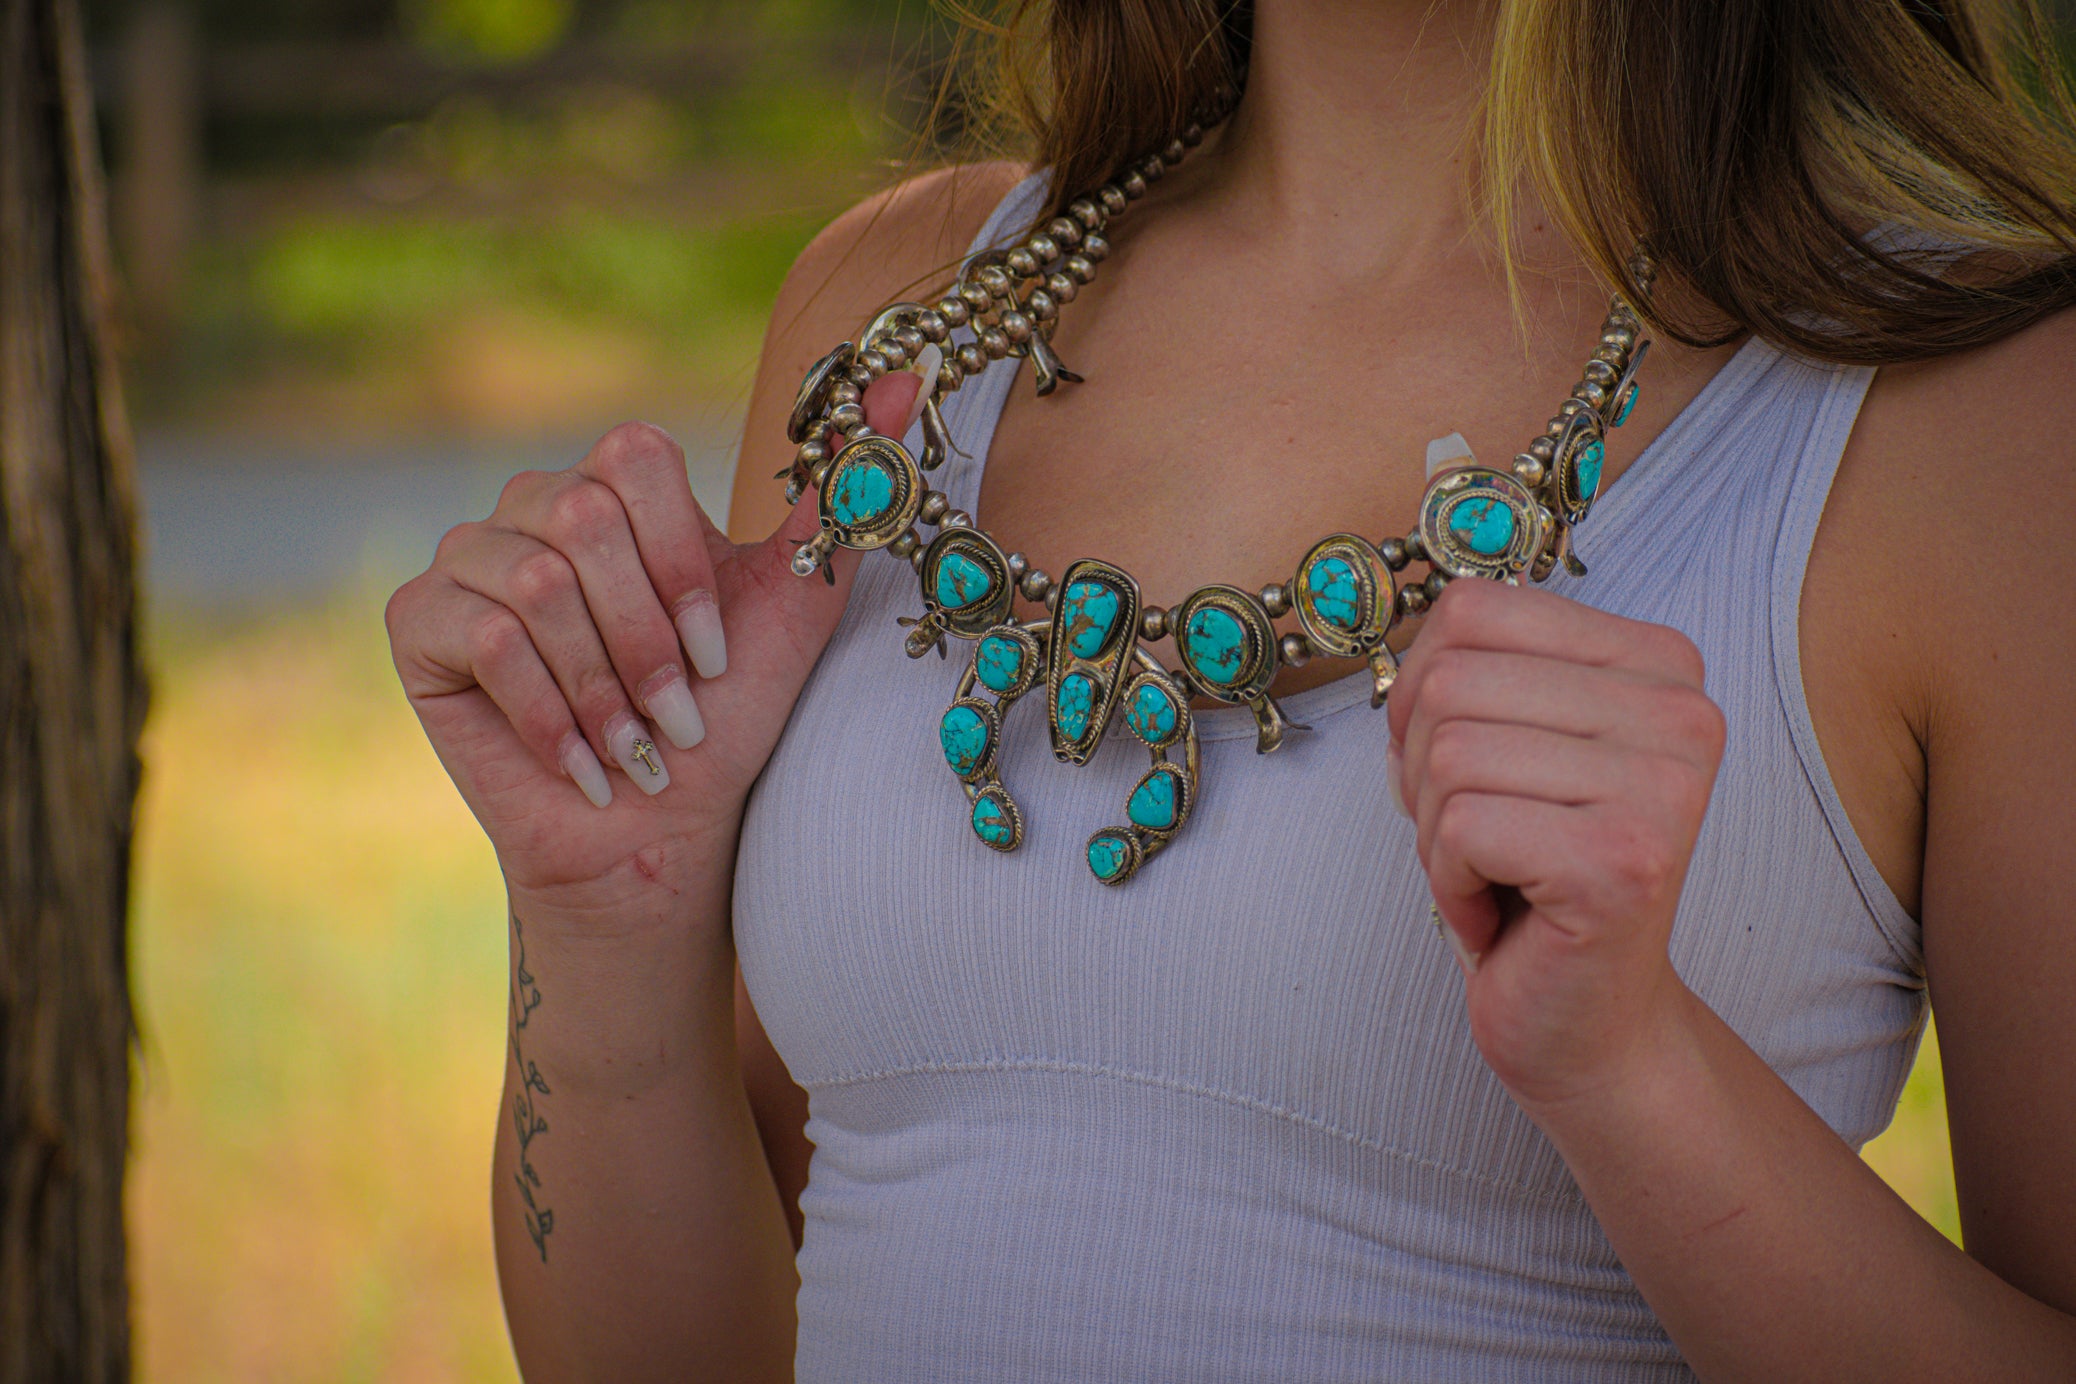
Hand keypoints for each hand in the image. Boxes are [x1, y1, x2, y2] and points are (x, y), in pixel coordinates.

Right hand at [386, 378, 922, 917]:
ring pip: (535, 583)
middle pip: (584, 520)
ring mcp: (465, 557)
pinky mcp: (417, 624)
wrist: (657, 830)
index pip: (637, 457)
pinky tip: (581, 766)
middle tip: (676, 713)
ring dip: (605, 688)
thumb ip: (842, 496)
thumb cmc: (722, 721)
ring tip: (635, 749)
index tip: (715, 656)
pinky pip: (486, 638)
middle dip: (646, 638)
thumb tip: (907, 384)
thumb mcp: (796, 604)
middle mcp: (533, 505)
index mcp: (614, 488)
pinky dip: (549, 715)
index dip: (680, 562)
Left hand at [1386, 578, 1726, 1108]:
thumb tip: (1407, 655)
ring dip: (1436, 832)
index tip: (1473, 772)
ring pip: (1447, 754)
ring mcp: (1661, 787)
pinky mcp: (1622, 862)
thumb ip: (1465, 675)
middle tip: (1478, 838)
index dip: (1425, 697)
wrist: (1588, 1021)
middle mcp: (1681, 712)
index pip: (1473, 610)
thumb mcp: (1500, 747)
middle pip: (1448, 681)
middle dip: (1422, 771)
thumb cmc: (1531, 878)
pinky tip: (1500, 914)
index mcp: (1659, 663)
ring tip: (1495, 874)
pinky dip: (1447, 882)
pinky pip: (1457, 829)